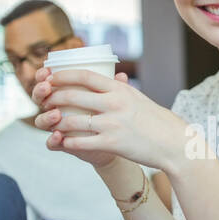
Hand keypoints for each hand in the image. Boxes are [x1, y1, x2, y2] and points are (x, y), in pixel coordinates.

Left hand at [31, 66, 192, 173]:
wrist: (174, 143)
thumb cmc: (155, 121)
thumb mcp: (137, 98)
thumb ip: (120, 89)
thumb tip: (111, 77)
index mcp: (119, 89)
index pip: (85, 76)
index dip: (63, 75)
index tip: (50, 76)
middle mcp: (114, 104)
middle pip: (73, 96)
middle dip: (53, 97)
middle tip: (44, 100)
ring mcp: (112, 124)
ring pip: (73, 120)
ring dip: (56, 122)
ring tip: (49, 122)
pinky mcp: (113, 144)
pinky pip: (82, 142)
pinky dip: (68, 141)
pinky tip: (61, 141)